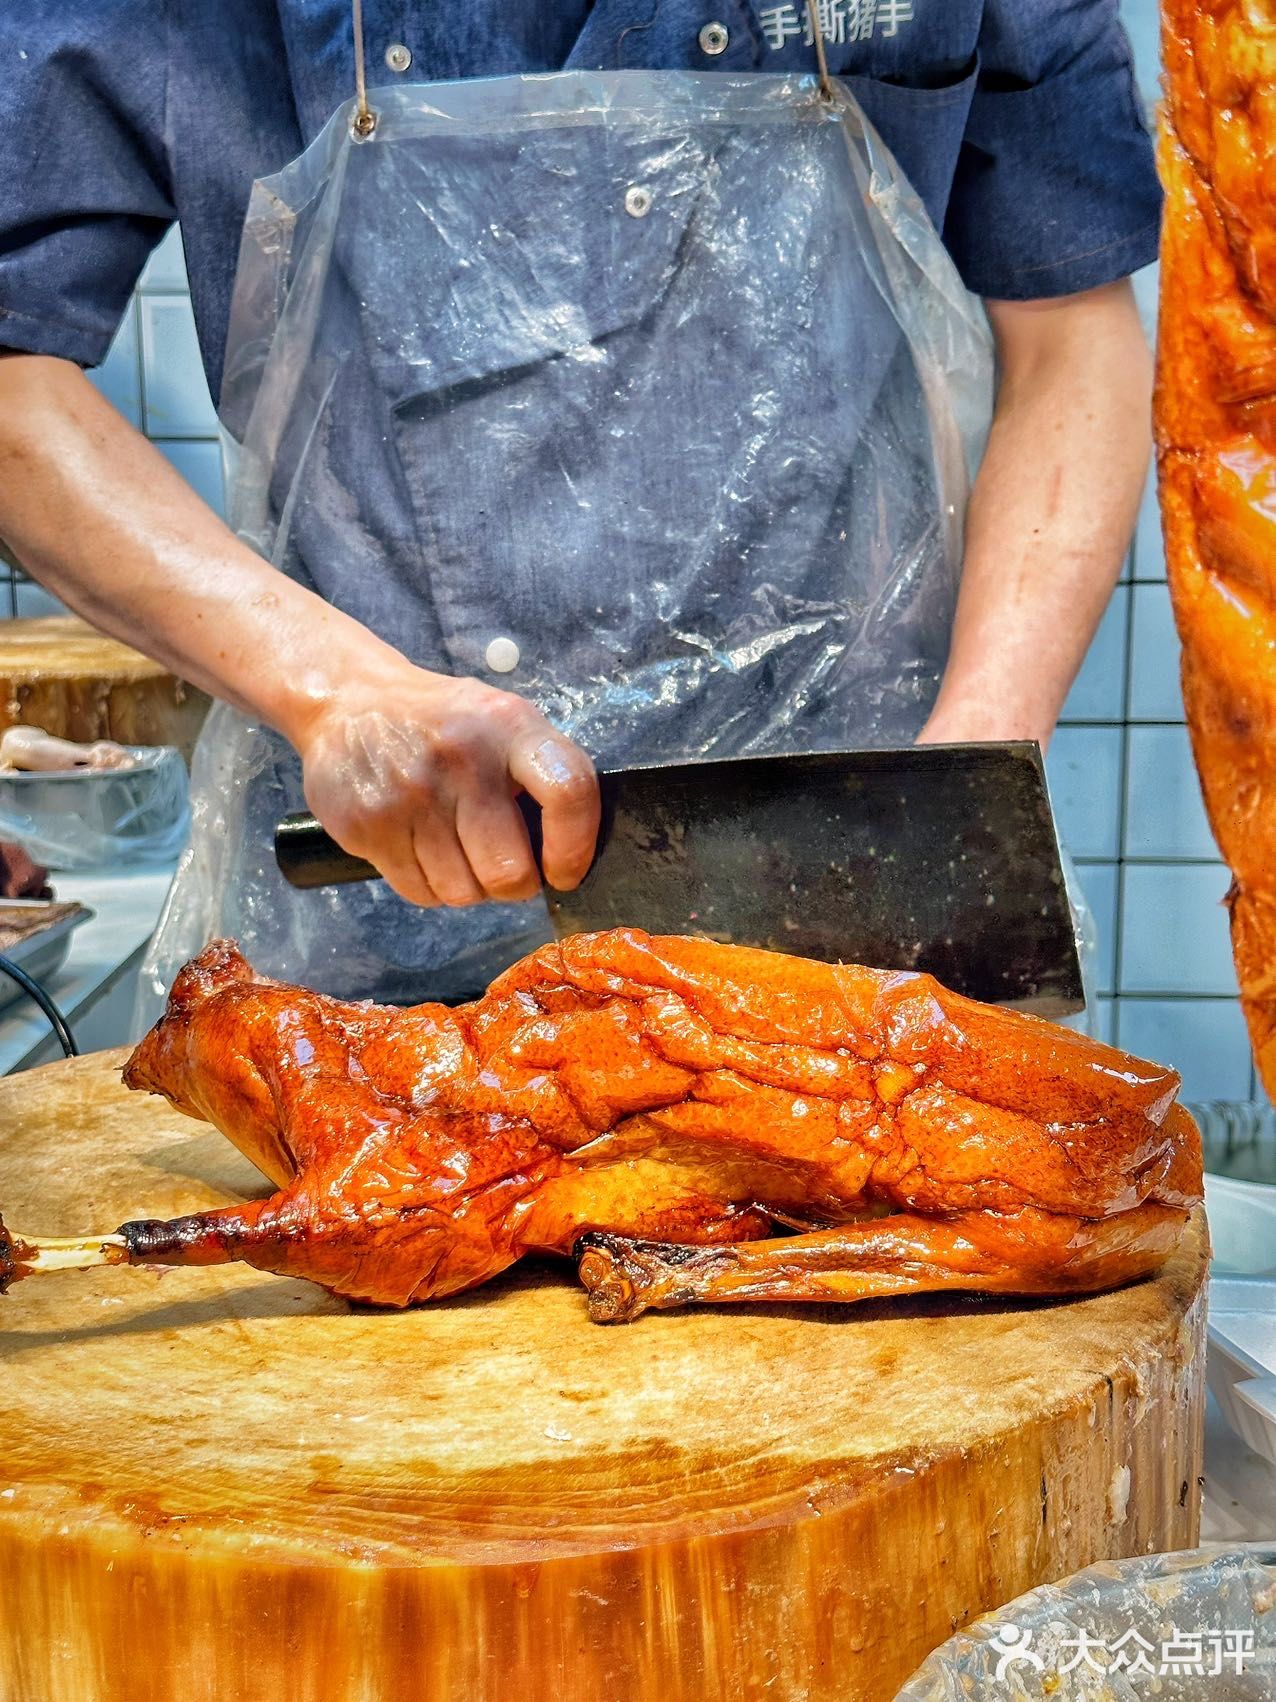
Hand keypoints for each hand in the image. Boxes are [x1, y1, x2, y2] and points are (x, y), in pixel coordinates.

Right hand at [294, 665, 599, 907]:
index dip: (575, 847)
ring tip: (458, 850)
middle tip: (504, 865)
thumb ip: (543, 773)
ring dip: (469, 886)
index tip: (565, 872)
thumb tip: (573, 853)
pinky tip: (424, 851)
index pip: (568, 792)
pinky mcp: (368, 826)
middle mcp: (462, 759)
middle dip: (514, 883)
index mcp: (509, 726)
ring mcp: (410, 796)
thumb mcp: (502, 722)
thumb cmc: (443, 723)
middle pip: (510, 872)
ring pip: (463, 893)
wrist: (346, 704)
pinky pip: (421, 893)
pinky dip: (430, 887)